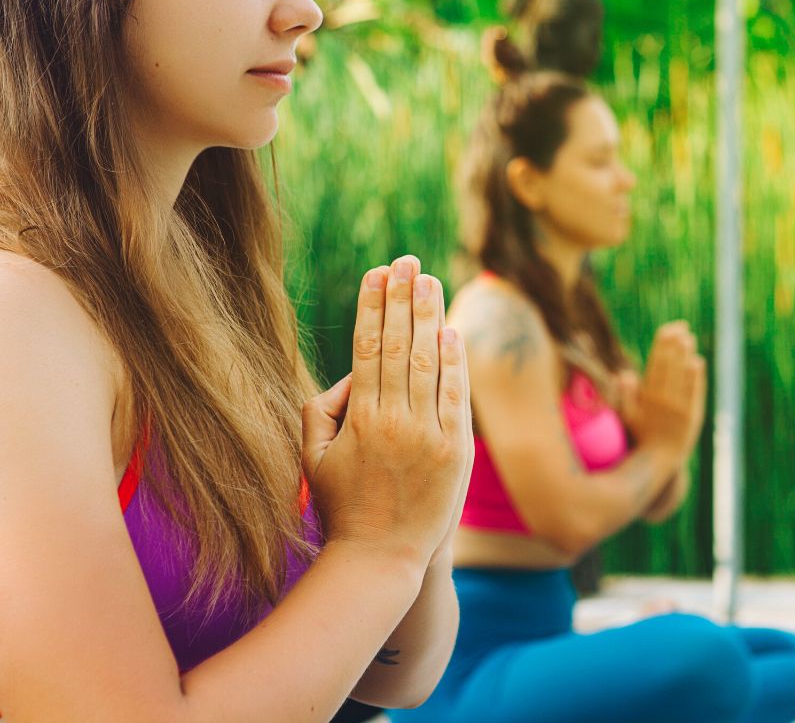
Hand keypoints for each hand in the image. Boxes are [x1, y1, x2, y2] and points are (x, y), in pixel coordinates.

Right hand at [301, 256, 472, 570]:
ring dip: (429, 316)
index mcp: (360, 418)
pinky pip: (456, 395)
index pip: (368, 347)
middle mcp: (396, 420)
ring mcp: (430, 434)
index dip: (373, 306)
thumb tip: (347, 373)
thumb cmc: (342, 507)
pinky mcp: (457, 450)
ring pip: (430, 362)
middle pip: (401, 344)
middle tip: (406, 260)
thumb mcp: (312, 458)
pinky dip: (455, 361)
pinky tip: (452, 331)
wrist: (382, 558)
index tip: (376, 273)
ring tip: (429, 280)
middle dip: (402, 298)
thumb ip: (319, 410)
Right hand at [622, 321, 706, 469]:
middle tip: (681, 327)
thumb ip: (625, 395)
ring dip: (687, 355)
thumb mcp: (626, 416)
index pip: (656, 364)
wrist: (659, 460)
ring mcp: (680, 409)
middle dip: (676, 344)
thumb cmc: (640, 435)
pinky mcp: (694, 416)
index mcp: (647, 398)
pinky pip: (696, 392)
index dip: (662, 345)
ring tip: (689, 338)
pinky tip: (698, 361)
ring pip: (684, 376)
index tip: (667, 329)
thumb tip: (624, 374)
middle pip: (671, 366)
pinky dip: (697, 377)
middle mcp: (664, 402)